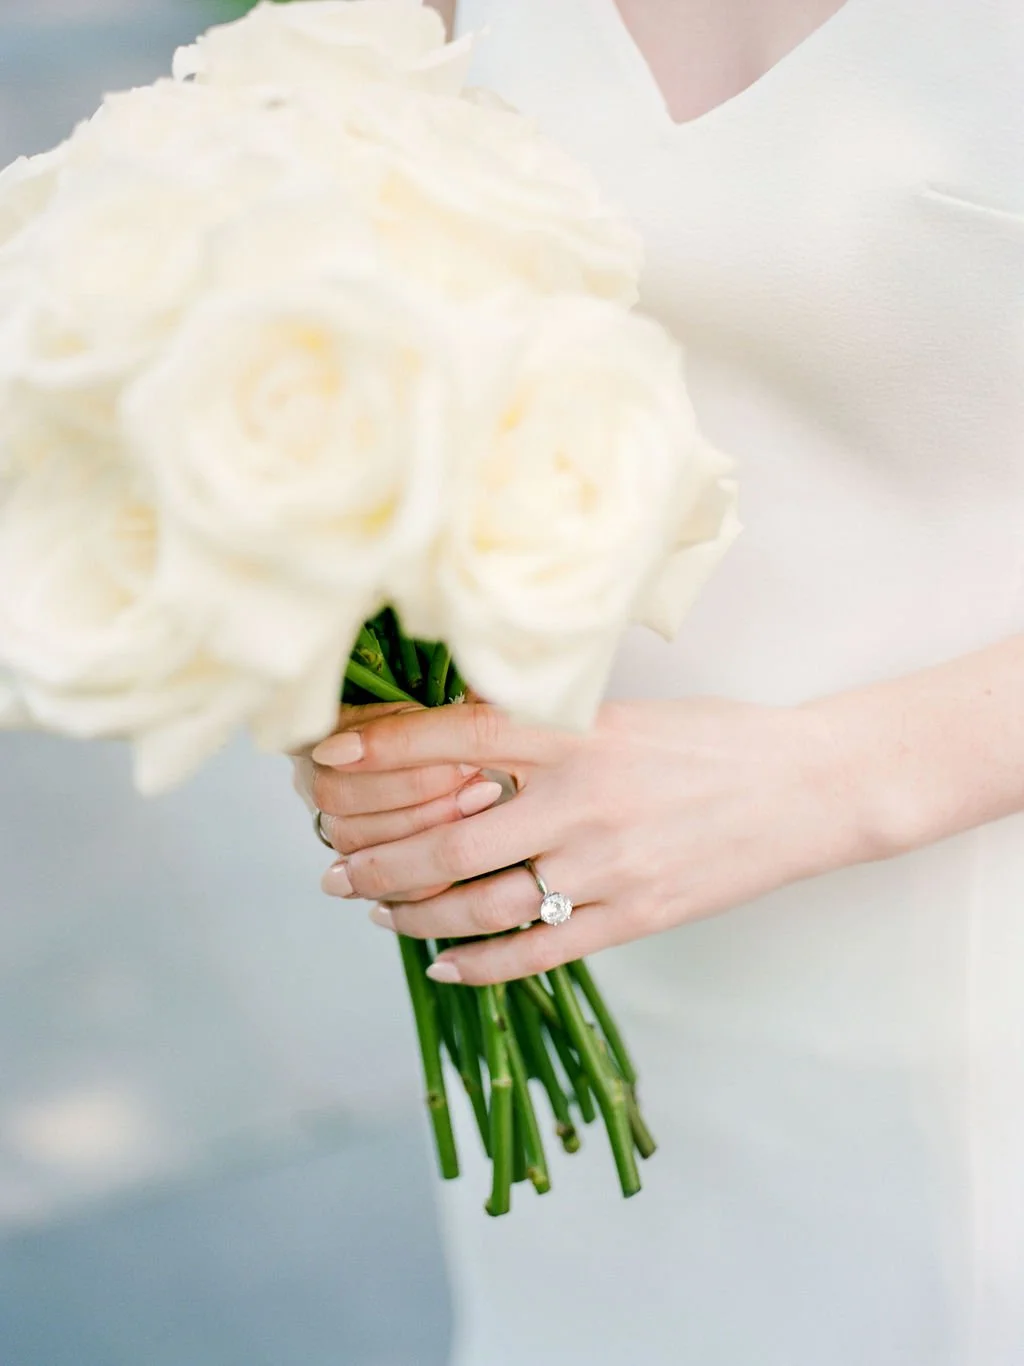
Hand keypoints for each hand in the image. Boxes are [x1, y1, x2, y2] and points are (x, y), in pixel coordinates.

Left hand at [306, 696, 877, 984]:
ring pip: (480, 902)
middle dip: (374, 856)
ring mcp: (608, 864)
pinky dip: (479, 964)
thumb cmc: (713, 741)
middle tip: (332, 868)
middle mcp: (583, 797)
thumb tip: (456, 746)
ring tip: (375, 911)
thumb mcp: (625, 713)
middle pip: (448, 836)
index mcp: (580, 731)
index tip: (328, 757)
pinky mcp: (635, 916)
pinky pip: (539, 951)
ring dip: (413, 912)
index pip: (457, 735)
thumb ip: (547, 730)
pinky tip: (442, 964)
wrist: (809, 788)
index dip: (384, 747)